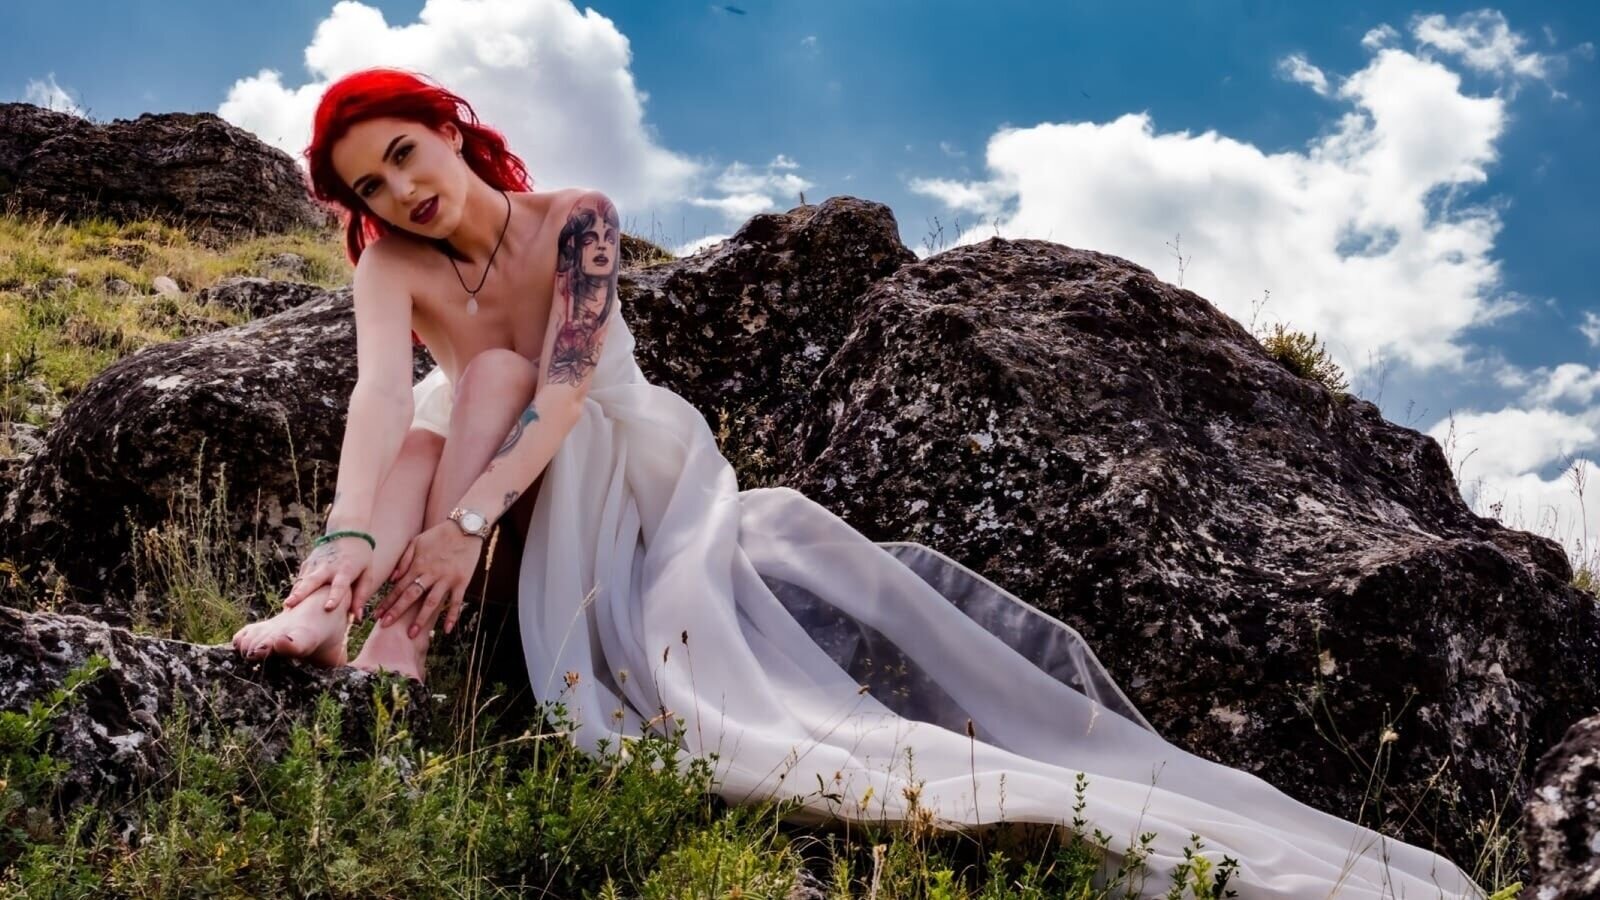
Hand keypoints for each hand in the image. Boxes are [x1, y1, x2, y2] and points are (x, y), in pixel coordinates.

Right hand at [281, 536, 375, 616]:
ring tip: (286, 607)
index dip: (334, 596)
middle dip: (301, 593)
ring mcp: (316, 563)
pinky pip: (300, 578)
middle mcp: (328, 567)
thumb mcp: (367, 573)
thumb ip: (362, 594)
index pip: (339, 585)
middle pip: (313, 581)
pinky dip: (295, 590)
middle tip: (290, 605)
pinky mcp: (308, 562)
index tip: (328, 608)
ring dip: (294, 593)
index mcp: (345, 570)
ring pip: (302, 580)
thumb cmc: (361, 557)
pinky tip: (289, 603)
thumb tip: (358, 617)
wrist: (348, 531)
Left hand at [374, 520, 484, 636]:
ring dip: (421, 619)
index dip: (387, 601)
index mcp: (418, 565)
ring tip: (412, 634)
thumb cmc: (439, 535)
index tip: (377, 615)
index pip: (399, 587)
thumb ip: (404, 560)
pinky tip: (447, 629)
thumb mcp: (416, 542)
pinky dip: (451, 615)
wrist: (465, 527)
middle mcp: (430, 573)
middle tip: (385, 626)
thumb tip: (392, 579)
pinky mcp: (461, 581)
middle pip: (411, 596)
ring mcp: (446, 578)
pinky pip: (456, 601)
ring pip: (431, 602)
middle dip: (397, 611)